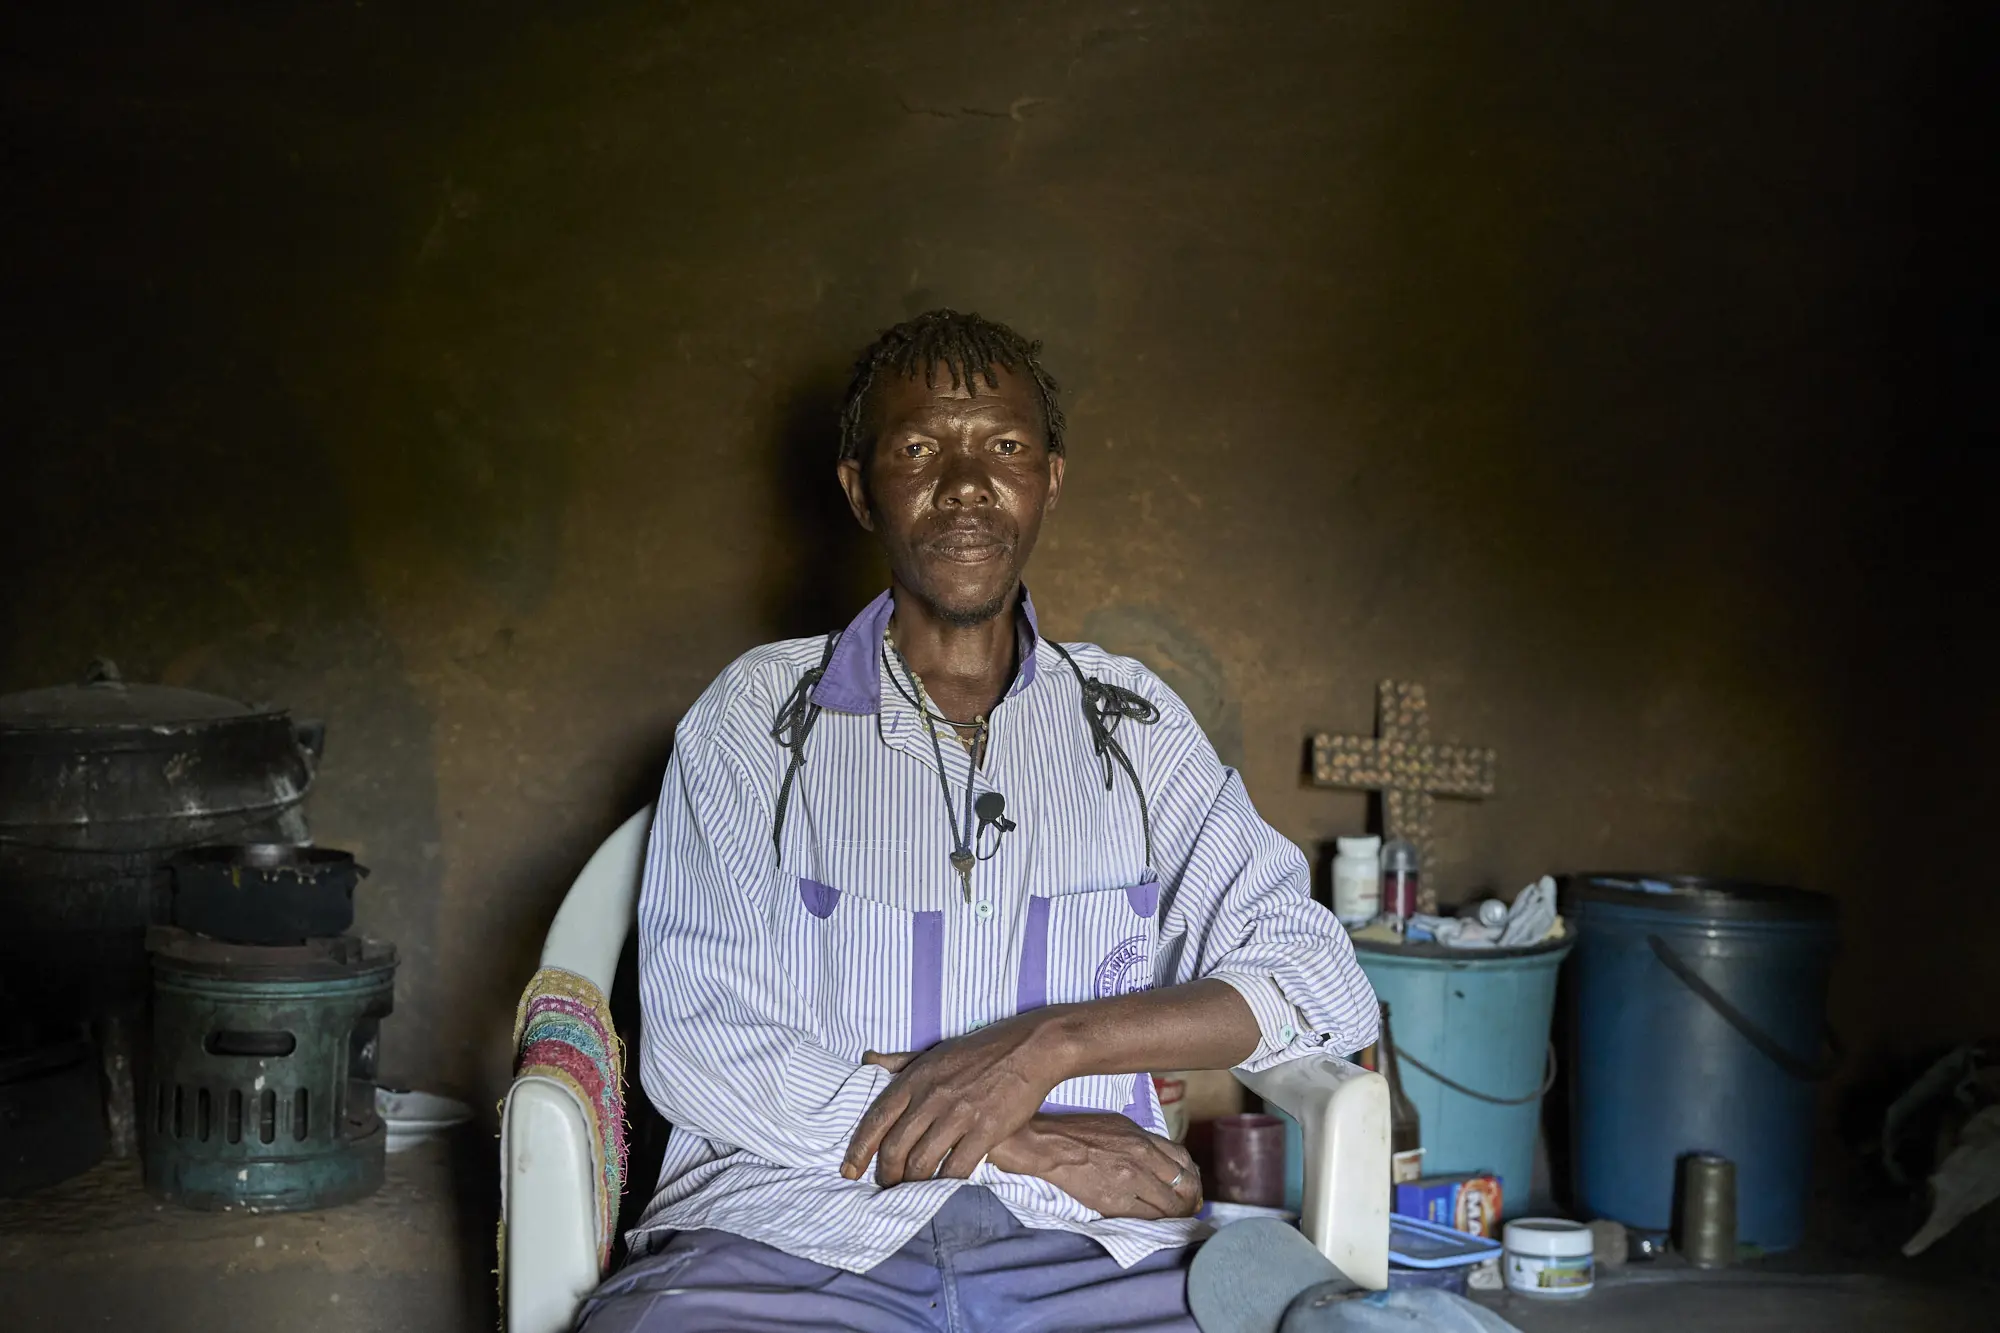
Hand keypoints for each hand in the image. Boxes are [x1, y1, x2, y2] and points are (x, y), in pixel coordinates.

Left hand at [841, 1014, 1067, 1185]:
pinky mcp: (985, 1130)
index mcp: (916, 1077)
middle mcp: (932, 1096)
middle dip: (886, 1174)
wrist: (1028, 1049)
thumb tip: (867, 1061)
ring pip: (922, 1162)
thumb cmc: (979, 1051)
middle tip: (886, 1187)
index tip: (849, 1171)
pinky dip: (945, 1184)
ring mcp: (959, 1114)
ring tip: (910, 1192)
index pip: (877, 1118)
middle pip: (896, 1147)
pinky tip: (942, 1188)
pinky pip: (957, 1168)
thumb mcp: (935, 1052)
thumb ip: (900, 1062)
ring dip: (913, 1183)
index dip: (859, 1149)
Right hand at [989, 1113, 1201, 1218]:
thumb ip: (1147, 1143)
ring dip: (1175, 1215)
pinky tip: (1153, 1219)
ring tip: (1175, 1217)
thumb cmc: (1082, 1132)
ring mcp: (1128, 1186)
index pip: (1184, 1164)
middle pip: (1182, 1189)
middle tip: (1189, 1207)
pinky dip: (1154, 1220)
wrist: (1050, 1147)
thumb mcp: (1121, 1126)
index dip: (1193, 1180)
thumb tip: (1167, 1161)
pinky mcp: (1112, 1205)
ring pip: (1167, 1208)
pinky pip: (1144, 1218)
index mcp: (1143, 1141)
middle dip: (1190, 1201)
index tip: (1192, 1187)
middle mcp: (1141, 1163)